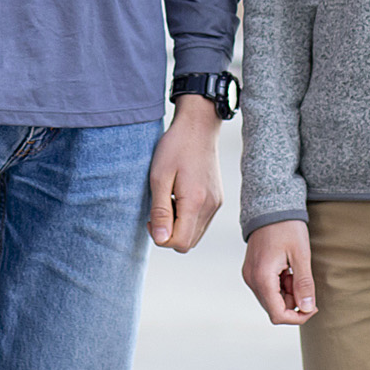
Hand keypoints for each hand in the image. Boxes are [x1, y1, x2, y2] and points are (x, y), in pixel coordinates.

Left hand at [147, 97, 223, 252]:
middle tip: (158, 209)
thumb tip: (160, 240)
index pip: (180, 243)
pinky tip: (179, 196)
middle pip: (188, 243)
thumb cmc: (175, 148)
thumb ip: (160, 210)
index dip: (162, 237)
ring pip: (195, 234)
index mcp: (195, 202)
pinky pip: (201, 222)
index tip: (152, 218)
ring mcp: (216, 204)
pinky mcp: (217, 199)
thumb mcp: (159, 177)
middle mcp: (210, 207)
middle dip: (170, 234)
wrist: (198, 127)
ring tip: (169, 200)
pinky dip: (188, 218)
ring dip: (179, 226)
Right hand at [242, 220, 315, 323]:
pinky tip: (287, 269)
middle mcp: (251, 279)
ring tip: (295, 271)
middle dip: (293, 302)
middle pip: (274, 308)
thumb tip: (308, 309)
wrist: (270, 206)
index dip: (298, 317)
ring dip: (287, 294)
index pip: (278, 314)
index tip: (314, 306)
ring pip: (271, 299)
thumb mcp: (301, 255)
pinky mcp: (251, 271)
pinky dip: (280, 286)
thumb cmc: (287, 228)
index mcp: (262, 277)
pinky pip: (267, 288)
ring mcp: (249, 275)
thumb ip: (304, 284)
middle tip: (304, 281)